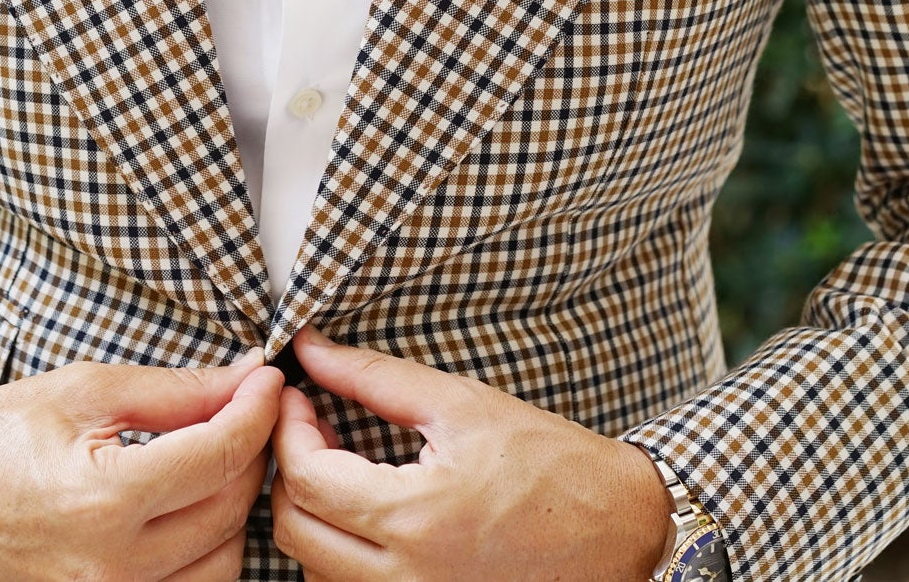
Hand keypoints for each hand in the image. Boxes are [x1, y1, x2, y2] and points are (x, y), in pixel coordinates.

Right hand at [0, 349, 283, 580]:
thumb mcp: (81, 391)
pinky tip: (186, 514)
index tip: (269, 382)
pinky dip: (202, 555)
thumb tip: (247, 379)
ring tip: (209, 464)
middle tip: (240, 412)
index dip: (257, 409)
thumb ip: (174, 391)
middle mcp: (107, 571)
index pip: (219, 454)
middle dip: (248, 453)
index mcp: (99, 501)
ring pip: (222, 565)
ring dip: (230, 510)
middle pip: (230, 510)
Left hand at [269, 323, 670, 580]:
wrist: (620, 530)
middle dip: (290, 471)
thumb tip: (312, 349)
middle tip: (315, 427)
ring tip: (344, 467)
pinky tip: (370, 512)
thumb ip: (375, 377)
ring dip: (313, 515)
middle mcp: (406, 578)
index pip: (305, 478)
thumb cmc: (552, 466)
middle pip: (295, 530)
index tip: (300, 398)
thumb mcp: (462, 405)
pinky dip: (340, 554)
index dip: (288, 430)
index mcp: (415, 517)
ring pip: (313, 569)